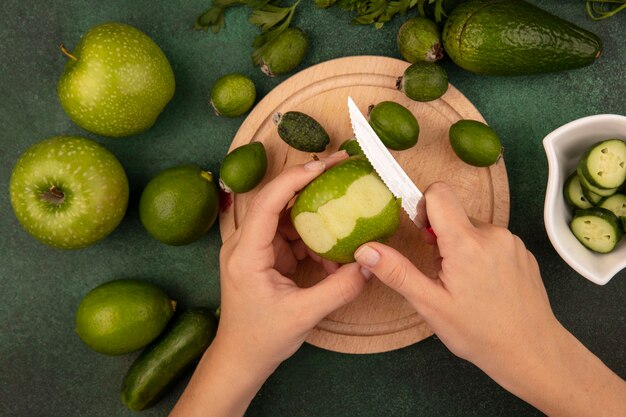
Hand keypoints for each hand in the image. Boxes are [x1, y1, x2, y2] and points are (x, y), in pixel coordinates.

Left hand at [215, 150, 367, 371]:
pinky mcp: (264, 256)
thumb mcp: (303, 315)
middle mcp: (245, 244)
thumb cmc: (261, 338)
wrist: (240, 358)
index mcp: (246, 253)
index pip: (269, 202)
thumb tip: (369, 264)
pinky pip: (292, 237)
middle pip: (278, 201)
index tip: (326, 165)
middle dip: (311, 186)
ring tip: (345, 226)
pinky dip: (313, 242)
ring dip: (317, 222)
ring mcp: (254, 248)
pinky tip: (332, 258)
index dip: (296, 178)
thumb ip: (339, 288)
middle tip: (343, 171)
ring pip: (288, 218)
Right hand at [354, 182, 625, 416]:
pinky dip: (482, 256)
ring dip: (463, 248)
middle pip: (455, 214)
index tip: (424, 236)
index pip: (439, 192)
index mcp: (466, 242)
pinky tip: (486, 287)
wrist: (532, 352)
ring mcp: (512, 242)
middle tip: (444, 275)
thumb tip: (365, 250)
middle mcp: (493, 234)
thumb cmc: (479, 333)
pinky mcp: (523, 252)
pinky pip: (493, 241)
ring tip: (467, 285)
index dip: (424, 208)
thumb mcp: (430, 305)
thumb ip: (397, 272)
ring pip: (473, 229)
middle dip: (442, 237)